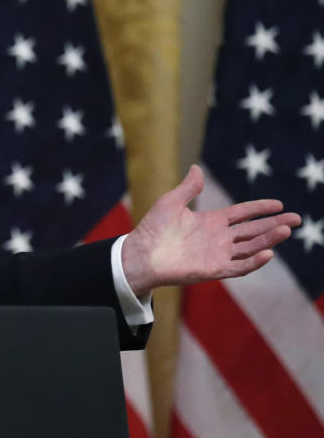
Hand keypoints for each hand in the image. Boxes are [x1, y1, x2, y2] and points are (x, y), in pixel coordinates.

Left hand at [121, 164, 300, 295]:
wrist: (140, 253)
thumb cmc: (152, 229)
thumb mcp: (171, 202)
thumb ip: (189, 188)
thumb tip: (197, 168)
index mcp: (211, 221)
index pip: (242, 214)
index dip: (260, 208)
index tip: (279, 204)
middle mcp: (218, 238)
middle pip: (253, 230)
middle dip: (274, 224)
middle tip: (296, 219)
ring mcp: (218, 254)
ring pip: (250, 247)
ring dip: (269, 240)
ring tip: (286, 230)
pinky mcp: (214, 269)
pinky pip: (239, 266)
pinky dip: (254, 261)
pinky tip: (268, 253)